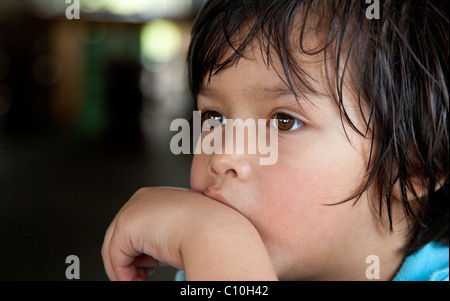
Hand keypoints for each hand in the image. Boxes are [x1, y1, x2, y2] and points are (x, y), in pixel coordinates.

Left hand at [102, 187, 277, 280]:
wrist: (215, 231)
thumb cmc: (210, 233)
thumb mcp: (185, 233)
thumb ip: (165, 239)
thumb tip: (155, 256)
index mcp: (160, 197)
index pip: (140, 226)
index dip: (141, 251)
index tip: (149, 268)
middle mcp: (144, 198)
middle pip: (123, 234)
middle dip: (131, 260)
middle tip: (141, 278)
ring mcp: (133, 208)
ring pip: (116, 246)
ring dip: (126, 270)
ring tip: (141, 282)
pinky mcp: (127, 223)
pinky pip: (115, 255)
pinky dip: (123, 274)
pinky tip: (139, 282)